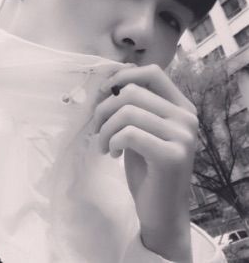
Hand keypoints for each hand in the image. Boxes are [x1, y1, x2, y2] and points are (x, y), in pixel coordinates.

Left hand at [92, 64, 197, 261]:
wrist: (161, 210)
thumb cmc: (147, 167)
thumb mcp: (141, 129)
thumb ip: (134, 106)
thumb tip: (110, 81)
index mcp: (181, 107)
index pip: (153, 72)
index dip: (123, 76)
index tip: (103, 92)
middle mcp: (186, 118)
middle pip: (133, 92)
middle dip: (104, 108)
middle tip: (97, 129)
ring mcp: (183, 137)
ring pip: (127, 112)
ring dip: (105, 129)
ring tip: (103, 144)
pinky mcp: (171, 156)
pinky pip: (128, 133)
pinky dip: (112, 141)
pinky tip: (113, 154)